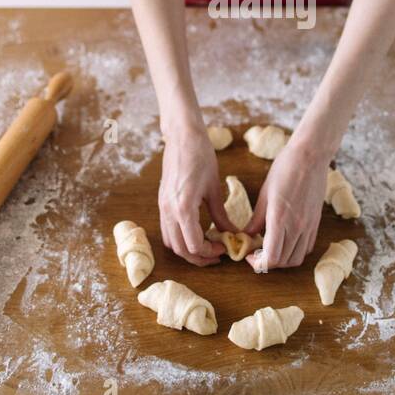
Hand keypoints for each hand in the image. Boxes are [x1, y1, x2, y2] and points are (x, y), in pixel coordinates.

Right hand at [157, 123, 226, 266]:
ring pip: (171, 242)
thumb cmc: (201, 157)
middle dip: (199, 257)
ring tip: (207, 246)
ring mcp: (163, 207)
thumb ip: (221, 215)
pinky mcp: (162, 203)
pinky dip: (180, 238)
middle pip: (180, 249)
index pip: (193, 245)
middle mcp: (169, 210)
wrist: (182, 137)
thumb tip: (232, 234)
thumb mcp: (215, 189)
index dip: (209, 252)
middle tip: (217, 254)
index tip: (224, 249)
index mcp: (183, 207)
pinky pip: (167, 230)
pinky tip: (196, 232)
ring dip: (187, 249)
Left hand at [246, 138, 330, 271]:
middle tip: (256, 253)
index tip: (249, 255)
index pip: (271, 258)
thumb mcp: (264, 194)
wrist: (310, 156)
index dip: (258, 263)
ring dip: (282, 260)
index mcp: (280, 220)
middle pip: (283, 262)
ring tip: (271, 248)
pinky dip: (295, 251)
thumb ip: (256, 220)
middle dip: (267, 263)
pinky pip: (306, 247)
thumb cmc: (285, 169)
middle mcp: (297, 227)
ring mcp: (309, 226)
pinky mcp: (316, 222)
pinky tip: (285, 240)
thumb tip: (246, 236)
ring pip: (297, 258)